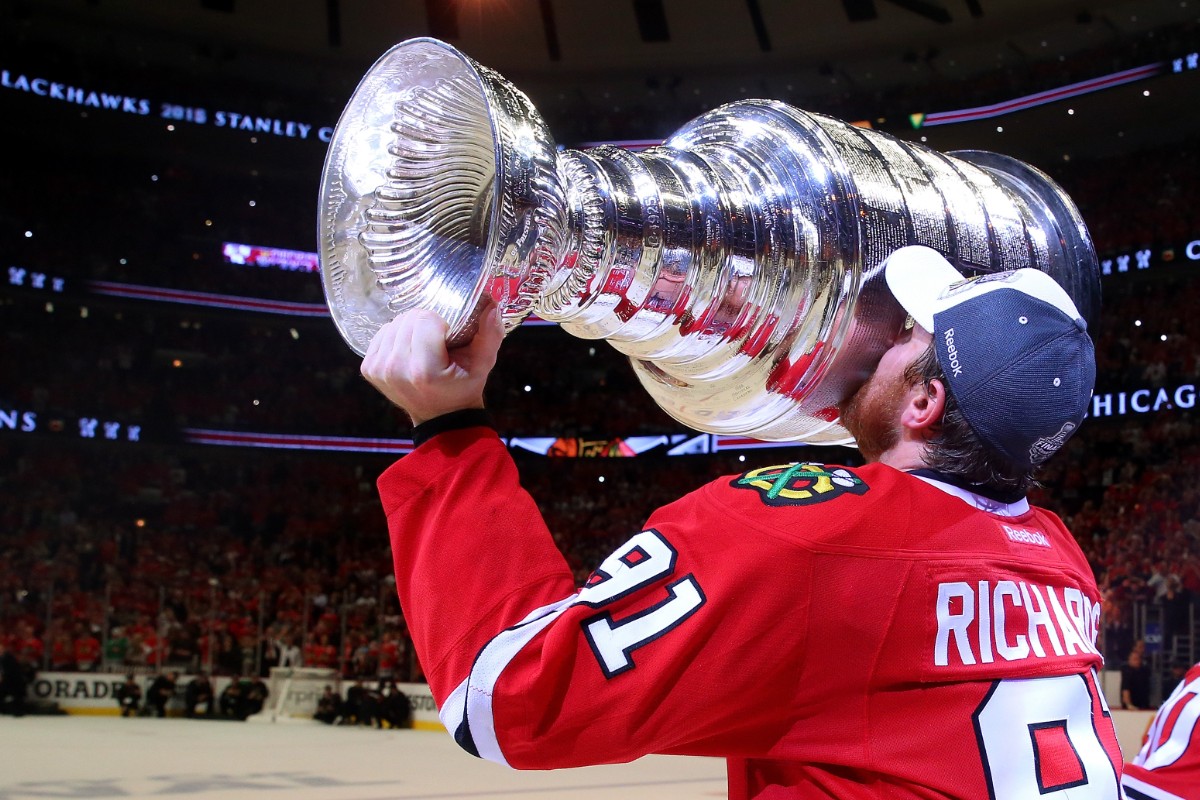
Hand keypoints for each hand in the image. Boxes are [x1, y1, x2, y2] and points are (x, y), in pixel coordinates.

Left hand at [361, 302, 504, 425]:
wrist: (440, 417)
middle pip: (408, 319)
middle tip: (436, 344)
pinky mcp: (368, 368)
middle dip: (425, 325)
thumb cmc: (463, 387)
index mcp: (423, 370)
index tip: (447, 340)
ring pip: (394, 323)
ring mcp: (379, 369)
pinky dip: (396, 337)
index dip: (441, 324)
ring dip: (410, 330)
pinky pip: (382, 333)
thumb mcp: (483, 365)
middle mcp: (395, 369)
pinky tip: (408, 352)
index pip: (426, 319)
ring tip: (423, 348)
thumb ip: (490, 334)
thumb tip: (492, 305)